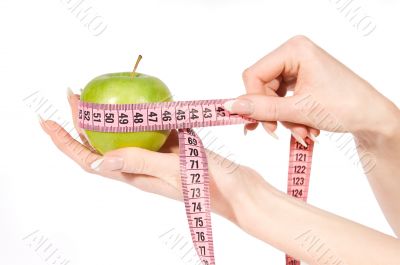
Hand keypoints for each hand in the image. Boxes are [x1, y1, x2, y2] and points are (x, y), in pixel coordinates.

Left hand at [39, 90, 267, 223]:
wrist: (240, 190)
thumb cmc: (211, 187)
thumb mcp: (174, 173)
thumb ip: (141, 162)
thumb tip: (101, 159)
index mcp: (136, 175)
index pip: (91, 161)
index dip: (66, 143)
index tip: (47, 122)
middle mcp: (142, 166)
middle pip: (104, 144)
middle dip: (83, 122)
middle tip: (74, 94)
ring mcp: (157, 156)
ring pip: (125, 134)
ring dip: (110, 116)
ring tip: (100, 95)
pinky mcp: (174, 147)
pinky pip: (151, 128)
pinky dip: (142, 114)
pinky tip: (142, 101)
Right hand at [224, 35, 399, 143]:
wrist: (373, 118)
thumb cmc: (344, 107)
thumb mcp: (298, 110)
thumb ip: (262, 108)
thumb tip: (230, 106)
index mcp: (294, 50)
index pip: (254, 74)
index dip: (252, 101)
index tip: (260, 125)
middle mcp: (294, 54)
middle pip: (263, 86)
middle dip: (272, 114)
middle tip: (277, 134)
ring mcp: (298, 67)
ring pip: (272, 96)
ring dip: (283, 119)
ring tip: (302, 134)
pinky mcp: (302, 79)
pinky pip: (283, 99)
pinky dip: (290, 116)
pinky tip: (304, 129)